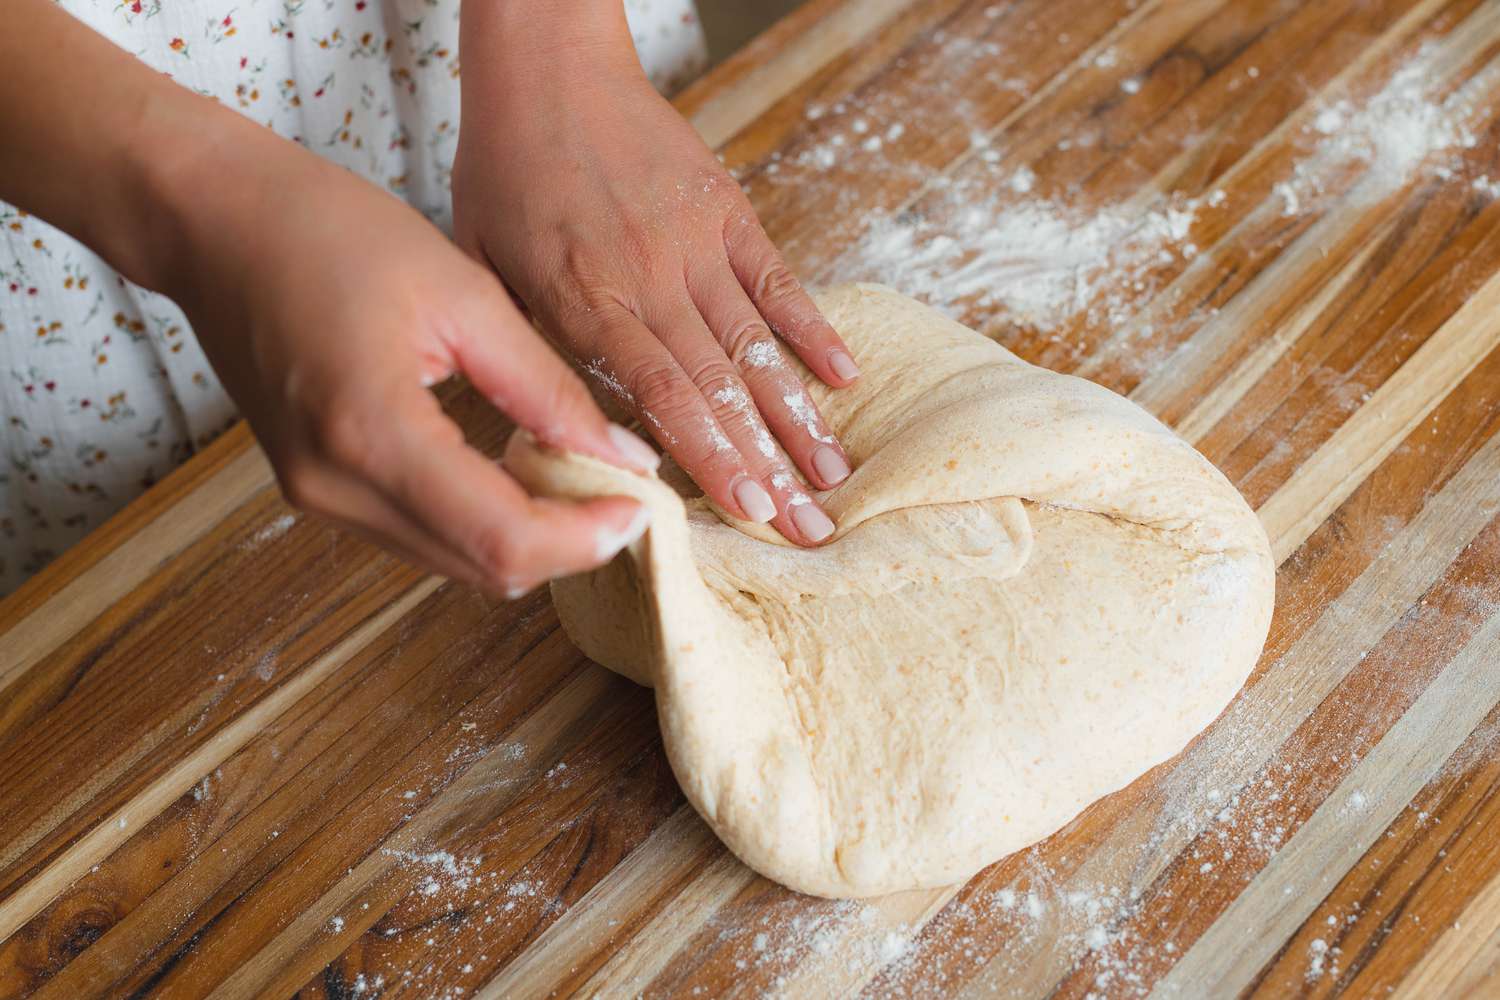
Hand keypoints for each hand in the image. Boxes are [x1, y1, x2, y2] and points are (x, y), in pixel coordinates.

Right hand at [159, 115, 660, 596]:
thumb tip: (623, 457)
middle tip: (623, 496)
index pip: (503, 539)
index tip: (640, 507)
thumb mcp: (464, 296)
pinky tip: (516, 472)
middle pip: (482, 569)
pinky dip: (480, 522)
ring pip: (455, 564)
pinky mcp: (315, 490)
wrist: (214, 224)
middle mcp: (336, 486)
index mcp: (372, 432)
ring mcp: (317, 497)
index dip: (585, 540)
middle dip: (567, 546)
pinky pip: (420, 536)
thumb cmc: (329, 233)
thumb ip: (547, 389)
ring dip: (528, 538)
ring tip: (580, 481)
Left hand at [452, 11, 859, 545]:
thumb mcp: (485, 267)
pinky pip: (777, 278)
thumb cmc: (506, 170)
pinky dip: (814, 328)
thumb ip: (531, 349)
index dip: (711, 457)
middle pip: (721, 387)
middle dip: (769, 464)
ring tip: (836, 476)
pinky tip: (844, 377)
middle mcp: (649, 278)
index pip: (661, 396)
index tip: (748, 511)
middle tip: (809, 527)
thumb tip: (564, 431)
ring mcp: (695, 243)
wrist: (546, 66)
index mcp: (584, 299)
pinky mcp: (725, 210)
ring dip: (800, 416)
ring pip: (758, 344)